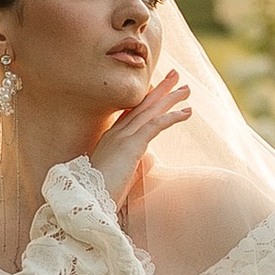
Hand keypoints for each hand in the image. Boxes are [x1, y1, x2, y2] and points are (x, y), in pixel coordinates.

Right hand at [85, 69, 189, 205]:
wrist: (88, 199)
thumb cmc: (100, 193)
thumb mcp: (115, 173)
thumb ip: (127, 164)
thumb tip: (142, 163)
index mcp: (110, 138)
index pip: (130, 112)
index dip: (144, 98)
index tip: (155, 87)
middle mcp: (116, 132)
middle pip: (141, 105)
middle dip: (159, 89)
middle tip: (175, 76)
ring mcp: (123, 137)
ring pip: (150, 111)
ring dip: (169, 98)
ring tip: (186, 89)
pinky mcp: (132, 145)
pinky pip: (156, 125)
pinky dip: (172, 116)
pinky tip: (187, 112)